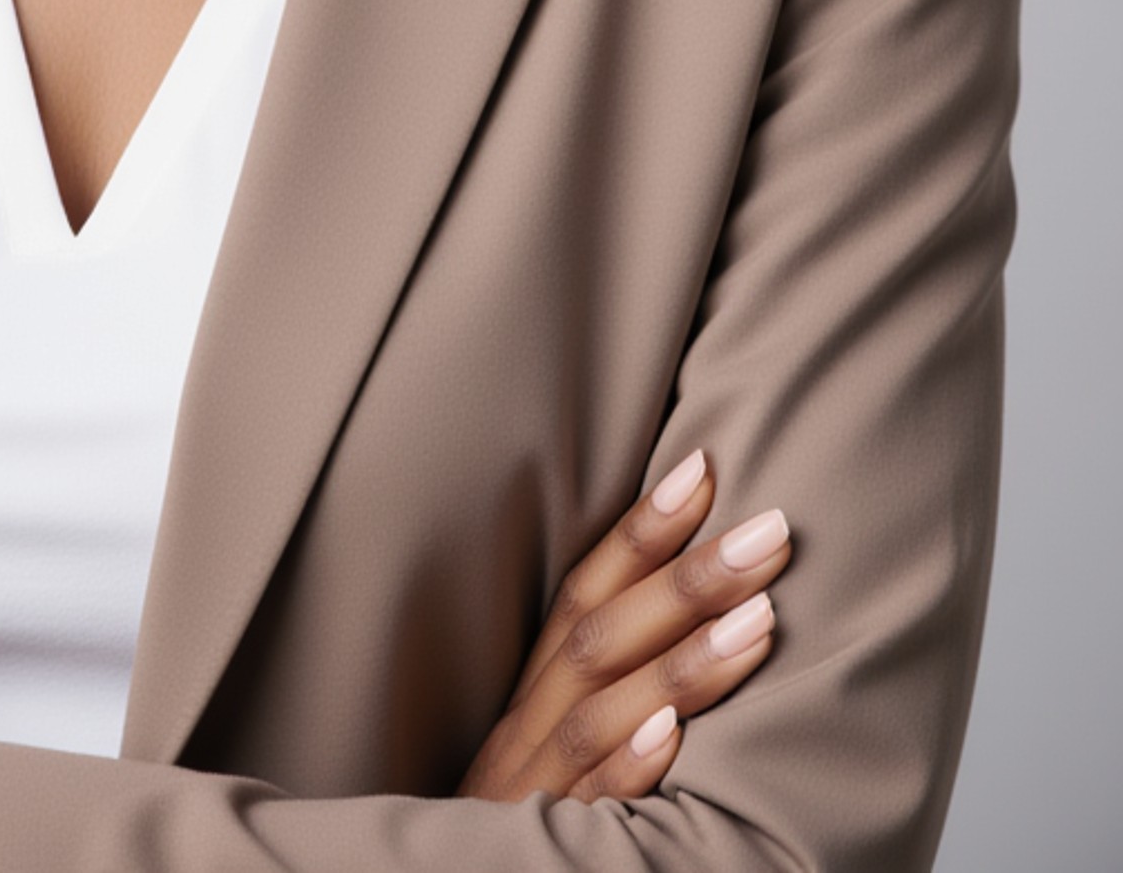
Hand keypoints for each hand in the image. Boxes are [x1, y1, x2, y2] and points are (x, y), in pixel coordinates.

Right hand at [455, 447, 791, 805]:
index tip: (704, 467)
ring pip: (601, 711)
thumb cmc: (530, 809)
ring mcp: (539, 788)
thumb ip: (606, 673)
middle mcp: (530, 724)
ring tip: (760, 617)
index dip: (641, 527)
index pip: (585, 588)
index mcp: (535, 687)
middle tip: (771, 529)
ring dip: (682, 660)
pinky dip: (631, 765)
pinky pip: (592, 807)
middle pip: (601, 634)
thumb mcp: (554, 734)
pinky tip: (676, 734)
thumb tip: (698, 593)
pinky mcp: (550, 847)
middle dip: (688, 577)